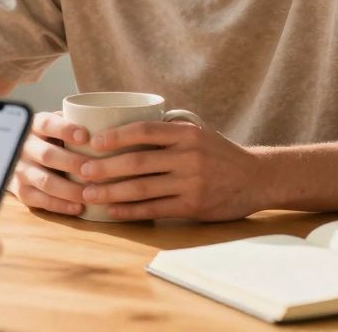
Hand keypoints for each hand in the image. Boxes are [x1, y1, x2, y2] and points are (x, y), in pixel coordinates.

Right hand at [5, 111, 90, 215]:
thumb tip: (103, 123)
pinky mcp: (21, 192)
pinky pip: (41, 201)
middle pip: (47, 155)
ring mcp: (20, 171)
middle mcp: (23, 147)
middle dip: (73, 163)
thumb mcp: (56, 126)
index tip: (86, 136)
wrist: (19, 159)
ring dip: (70, 189)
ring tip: (92, 192)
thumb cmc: (51, 139)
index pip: (46, 124)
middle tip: (96, 170)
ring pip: (45, 181)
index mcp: (34, 126)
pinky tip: (79, 207)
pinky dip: (61, 205)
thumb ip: (73, 123)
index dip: (65, 130)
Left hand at [79, 121, 264, 220]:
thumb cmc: (219, 154)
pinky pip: (155, 209)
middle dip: (105, 167)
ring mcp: (191, 183)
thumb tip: (123, 125)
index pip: (144, 130)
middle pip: (137, 161)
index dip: (116, 136)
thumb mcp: (198, 134)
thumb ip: (168, 131)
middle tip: (81, 170)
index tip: (93, 142)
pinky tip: (113, 211)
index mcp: (186, 134)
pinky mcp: (193, 206)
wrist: (256, 178)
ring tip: (89, 193)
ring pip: (142, 188)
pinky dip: (130, 211)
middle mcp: (189, 156)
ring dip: (111, 192)